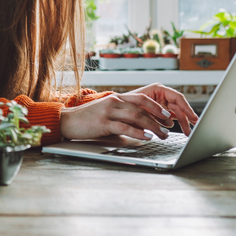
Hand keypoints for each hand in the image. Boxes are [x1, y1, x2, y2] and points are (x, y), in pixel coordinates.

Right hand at [59, 92, 176, 141]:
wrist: (67, 121)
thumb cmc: (87, 119)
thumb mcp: (107, 112)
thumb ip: (122, 114)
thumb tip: (141, 124)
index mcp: (116, 98)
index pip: (142, 99)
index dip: (156, 107)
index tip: (167, 115)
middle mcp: (114, 101)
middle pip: (142, 107)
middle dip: (158, 118)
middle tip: (168, 127)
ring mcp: (108, 111)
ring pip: (136, 117)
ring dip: (152, 126)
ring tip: (162, 135)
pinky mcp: (103, 122)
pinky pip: (125, 127)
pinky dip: (138, 133)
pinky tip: (146, 138)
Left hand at [129, 83, 198, 135]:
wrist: (116, 109)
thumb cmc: (126, 103)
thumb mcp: (140, 107)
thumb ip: (154, 113)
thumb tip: (168, 123)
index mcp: (158, 89)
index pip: (177, 98)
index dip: (187, 108)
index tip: (193, 118)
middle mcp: (161, 95)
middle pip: (178, 107)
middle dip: (186, 119)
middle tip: (192, 129)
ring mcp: (160, 103)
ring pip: (175, 114)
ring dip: (180, 123)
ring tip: (186, 132)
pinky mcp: (158, 112)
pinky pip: (168, 118)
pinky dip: (170, 125)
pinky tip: (170, 130)